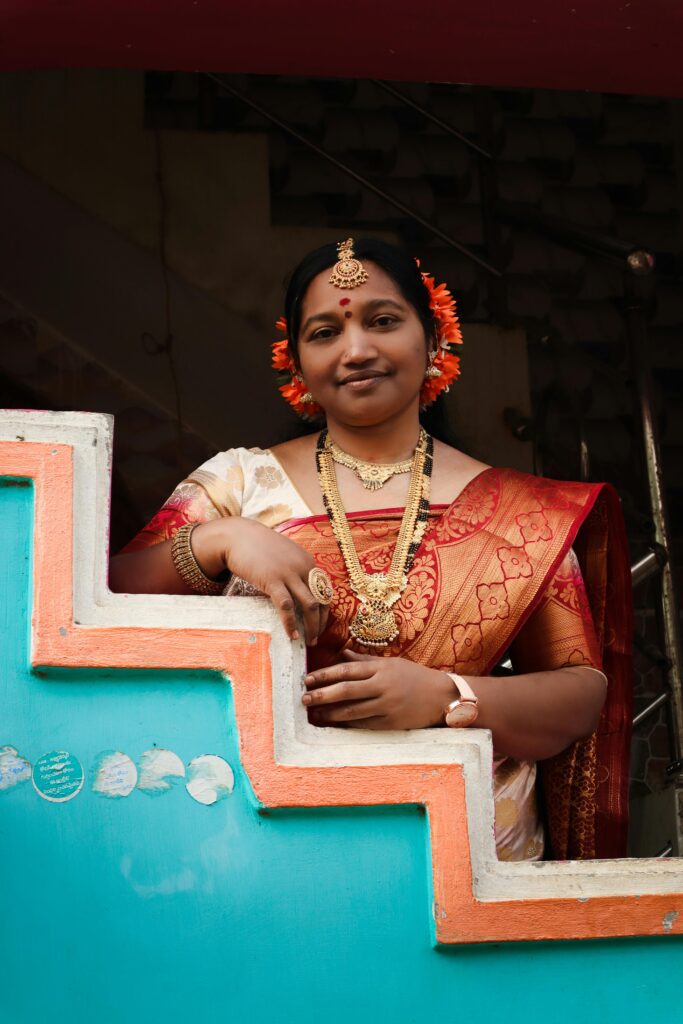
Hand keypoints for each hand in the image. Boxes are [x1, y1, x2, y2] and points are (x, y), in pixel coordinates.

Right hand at [191, 517, 328, 643]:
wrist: (237, 535)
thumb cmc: (259, 547)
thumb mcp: (284, 554)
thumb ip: (294, 569)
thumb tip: (298, 591)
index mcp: (308, 561)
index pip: (325, 590)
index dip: (325, 611)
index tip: (320, 625)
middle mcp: (304, 567)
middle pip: (321, 600)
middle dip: (321, 623)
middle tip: (315, 639)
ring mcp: (289, 573)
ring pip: (310, 605)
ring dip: (311, 626)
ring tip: (307, 641)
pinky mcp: (272, 580)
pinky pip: (286, 606)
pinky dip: (291, 623)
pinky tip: (292, 635)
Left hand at [302, 650, 454, 729]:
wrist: (442, 696)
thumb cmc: (414, 677)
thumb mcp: (391, 663)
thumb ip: (366, 661)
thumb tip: (342, 655)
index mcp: (381, 669)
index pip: (347, 670)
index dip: (325, 674)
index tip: (308, 678)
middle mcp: (383, 686)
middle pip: (346, 691)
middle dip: (322, 695)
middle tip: (304, 698)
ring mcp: (387, 706)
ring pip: (353, 711)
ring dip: (331, 713)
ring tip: (315, 714)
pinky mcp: (391, 723)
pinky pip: (364, 724)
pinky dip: (348, 724)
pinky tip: (335, 724)